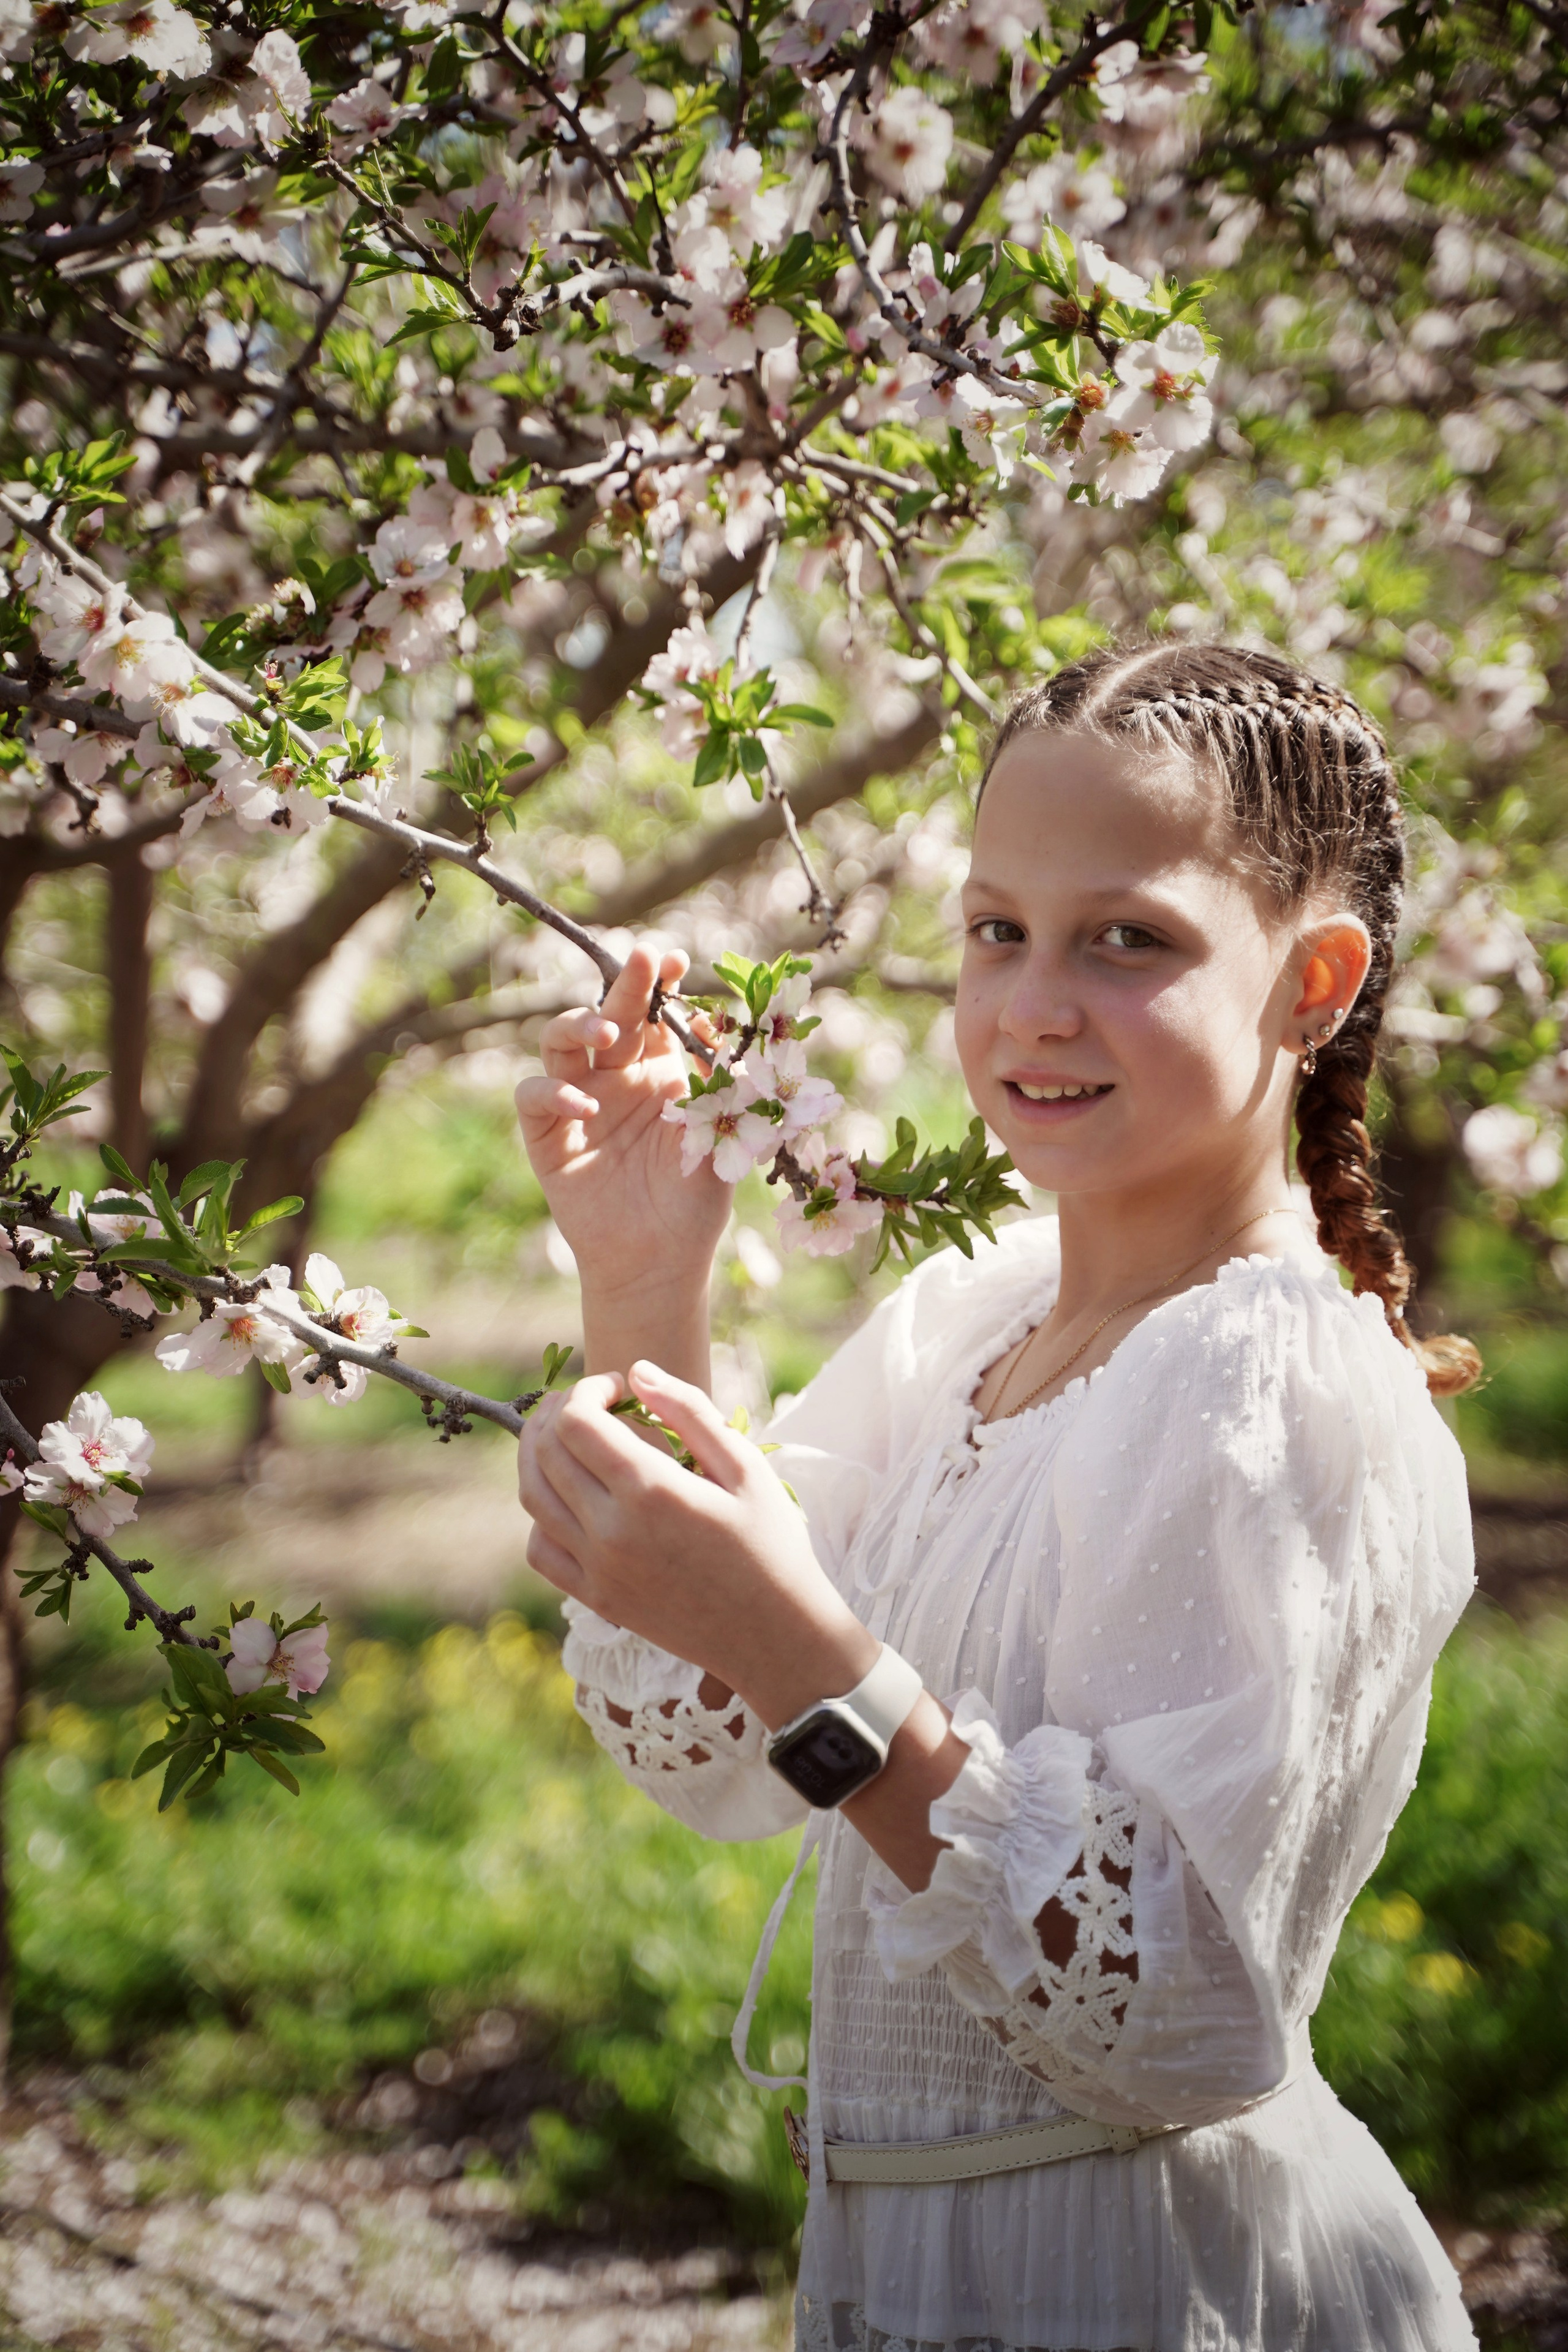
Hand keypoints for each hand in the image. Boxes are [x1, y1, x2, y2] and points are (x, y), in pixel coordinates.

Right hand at [516, 944, 731, 1314]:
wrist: (660, 1262)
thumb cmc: (693, 1202)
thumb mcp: (719, 1139)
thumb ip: (718, 1087)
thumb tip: (723, 1030)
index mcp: (659, 1073)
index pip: (655, 1015)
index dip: (661, 984)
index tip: (675, 959)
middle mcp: (616, 1080)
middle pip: (612, 1016)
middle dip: (627, 986)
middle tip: (644, 961)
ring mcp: (578, 1103)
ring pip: (560, 1043)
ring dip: (579, 1027)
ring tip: (608, 1035)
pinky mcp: (546, 1136)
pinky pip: (534, 1096)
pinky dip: (552, 1092)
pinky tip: (583, 1105)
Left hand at [516, 1361, 879, 1728]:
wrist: (775, 1636)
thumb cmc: (772, 1543)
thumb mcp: (745, 1466)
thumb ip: (689, 1411)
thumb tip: (638, 1370)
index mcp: (651, 1491)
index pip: (576, 1421)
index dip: (588, 1389)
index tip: (619, 1388)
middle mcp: (611, 1530)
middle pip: (546, 1451)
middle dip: (559, 1412)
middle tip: (592, 1404)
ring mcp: (597, 1569)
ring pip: (533, 1496)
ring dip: (539, 1455)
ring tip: (569, 1438)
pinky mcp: (596, 1598)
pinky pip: (540, 1549)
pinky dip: (541, 1513)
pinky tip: (571, 1498)